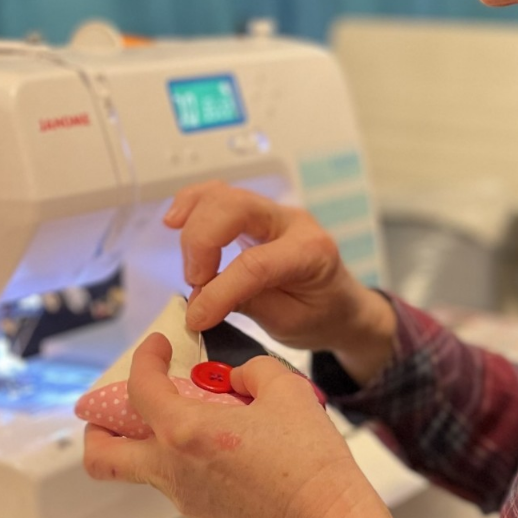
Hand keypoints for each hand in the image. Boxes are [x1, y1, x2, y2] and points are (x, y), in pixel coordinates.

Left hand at [83, 334, 398, 517]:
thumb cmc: (310, 459)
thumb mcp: (287, 390)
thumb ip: (251, 371)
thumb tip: (235, 379)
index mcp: (185, 431)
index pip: (139, 387)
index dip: (144, 358)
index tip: (159, 348)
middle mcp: (172, 469)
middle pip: (103, 456)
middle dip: (99, 429)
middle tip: (116, 410)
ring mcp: (186, 498)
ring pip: (141, 471)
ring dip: (149, 443)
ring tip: (185, 422)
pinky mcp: (205, 516)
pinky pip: (178, 485)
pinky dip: (183, 462)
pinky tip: (221, 450)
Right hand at [165, 182, 396, 384]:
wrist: (342, 304)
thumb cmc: (321, 314)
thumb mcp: (289, 323)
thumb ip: (245, 306)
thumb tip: (198, 301)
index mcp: (312, 252)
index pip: (255, 263)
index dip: (219, 290)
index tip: (197, 316)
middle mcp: (293, 222)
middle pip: (234, 208)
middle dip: (201, 244)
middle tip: (196, 284)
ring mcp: (273, 212)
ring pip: (222, 194)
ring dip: (194, 227)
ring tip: (191, 267)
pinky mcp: (254, 213)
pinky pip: (217, 195)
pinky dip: (192, 204)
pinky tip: (175, 222)